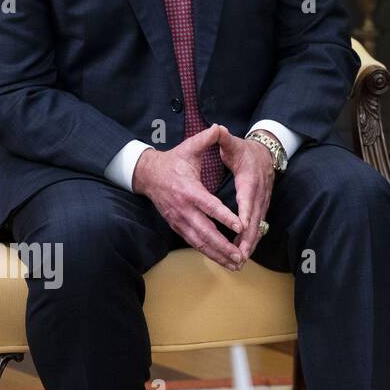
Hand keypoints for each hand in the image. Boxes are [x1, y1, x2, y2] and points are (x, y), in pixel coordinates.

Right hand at [134, 123, 244, 270]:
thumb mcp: (189, 147)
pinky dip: (208, 253)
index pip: (209, 206)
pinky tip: (222, 260)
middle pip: (205, 231)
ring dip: (217, 254)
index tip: (240, 225)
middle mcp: (183, 209)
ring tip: (235, 263)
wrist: (148, 175)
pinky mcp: (177, 226)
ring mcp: (179, 220)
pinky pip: (194, 243)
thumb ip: (206, 138)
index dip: (224, 216)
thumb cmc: (173, 161)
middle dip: (223, 245)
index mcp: (189, 190)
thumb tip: (220, 127)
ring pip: (199, 241)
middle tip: (241, 254)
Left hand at [218, 129, 277, 259]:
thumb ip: (224, 138)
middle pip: (255, 217)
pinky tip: (243, 251)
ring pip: (257, 225)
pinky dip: (251, 240)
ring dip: (250, 243)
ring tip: (240, 259)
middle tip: (240, 253)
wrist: (265, 152)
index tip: (242, 225)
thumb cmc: (245, 150)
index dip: (245, 211)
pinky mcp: (261, 207)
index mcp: (250, 177)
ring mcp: (262, 201)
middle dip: (248, 237)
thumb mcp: (234, 143)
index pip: (248, 196)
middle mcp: (259, 192)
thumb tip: (218, 129)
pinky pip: (257, 226)